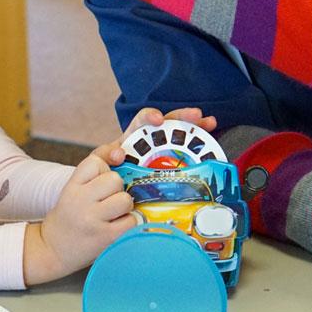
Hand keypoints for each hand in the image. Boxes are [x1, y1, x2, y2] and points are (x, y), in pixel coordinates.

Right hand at [23, 154, 133, 284]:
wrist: (52, 251)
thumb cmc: (69, 216)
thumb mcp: (74, 188)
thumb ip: (97, 164)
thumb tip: (120, 151)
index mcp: (72, 186)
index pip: (96, 161)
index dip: (102, 171)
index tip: (98, 183)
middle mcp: (80, 201)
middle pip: (115, 179)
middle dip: (116, 189)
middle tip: (107, 201)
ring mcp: (93, 219)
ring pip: (125, 199)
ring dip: (124, 207)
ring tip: (113, 215)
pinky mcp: (105, 237)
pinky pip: (131, 221)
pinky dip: (128, 223)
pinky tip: (116, 227)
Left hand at [91, 107, 219, 166]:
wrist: (106, 196)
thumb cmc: (104, 173)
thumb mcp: (100, 162)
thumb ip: (104, 155)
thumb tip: (118, 154)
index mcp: (134, 137)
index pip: (143, 121)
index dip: (150, 117)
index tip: (158, 119)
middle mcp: (151, 143)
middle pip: (170, 124)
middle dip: (184, 117)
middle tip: (199, 116)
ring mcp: (163, 156)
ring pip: (182, 139)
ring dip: (196, 129)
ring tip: (210, 123)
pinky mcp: (171, 171)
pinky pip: (186, 161)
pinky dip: (199, 154)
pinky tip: (212, 151)